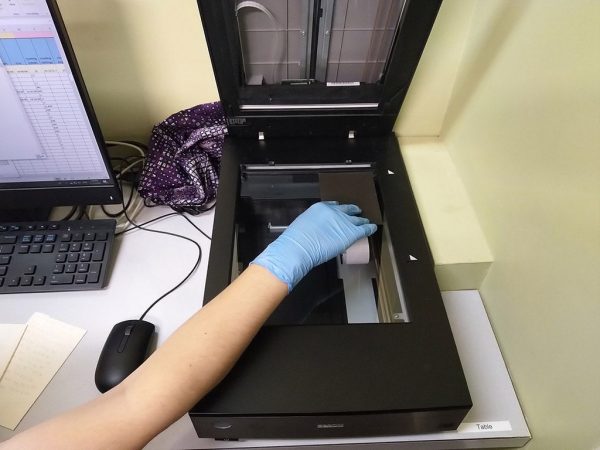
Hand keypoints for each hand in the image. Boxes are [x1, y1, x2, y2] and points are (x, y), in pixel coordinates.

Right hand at [251, 201, 376, 290]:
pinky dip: (370, 228)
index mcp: (321, 207)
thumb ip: (313, 223)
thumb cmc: (297, 240)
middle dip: (353, 211)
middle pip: (348, 209)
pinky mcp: (351, 232)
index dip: (339, 209)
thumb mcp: (304, 224)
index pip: (334, 205)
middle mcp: (334, 211)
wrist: (300, 247)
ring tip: (366, 221)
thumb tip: (316, 228)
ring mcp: (344, 221)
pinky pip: (365, 228)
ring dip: (362, 220)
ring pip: (358, 219)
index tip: (341, 210)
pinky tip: (372, 228)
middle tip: (357, 212)